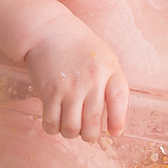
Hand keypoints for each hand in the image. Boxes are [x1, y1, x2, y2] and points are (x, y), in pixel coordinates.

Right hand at [23, 24, 128, 142]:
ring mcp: (69, 88)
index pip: (119, 98)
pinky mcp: (49, 92)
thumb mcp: (104, 57)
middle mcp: (91, 80)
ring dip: (71, 134)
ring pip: (72, 128)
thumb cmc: (78, 45)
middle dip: (90, 135)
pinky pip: (52, 122)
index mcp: (109, 69)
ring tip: (70, 127)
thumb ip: (111, 83)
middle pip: (93, 122)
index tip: (115, 133)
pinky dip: (53, 129)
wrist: (48, 31)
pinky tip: (55, 123)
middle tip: (87, 134)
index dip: (118, 120)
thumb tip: (113, 118)